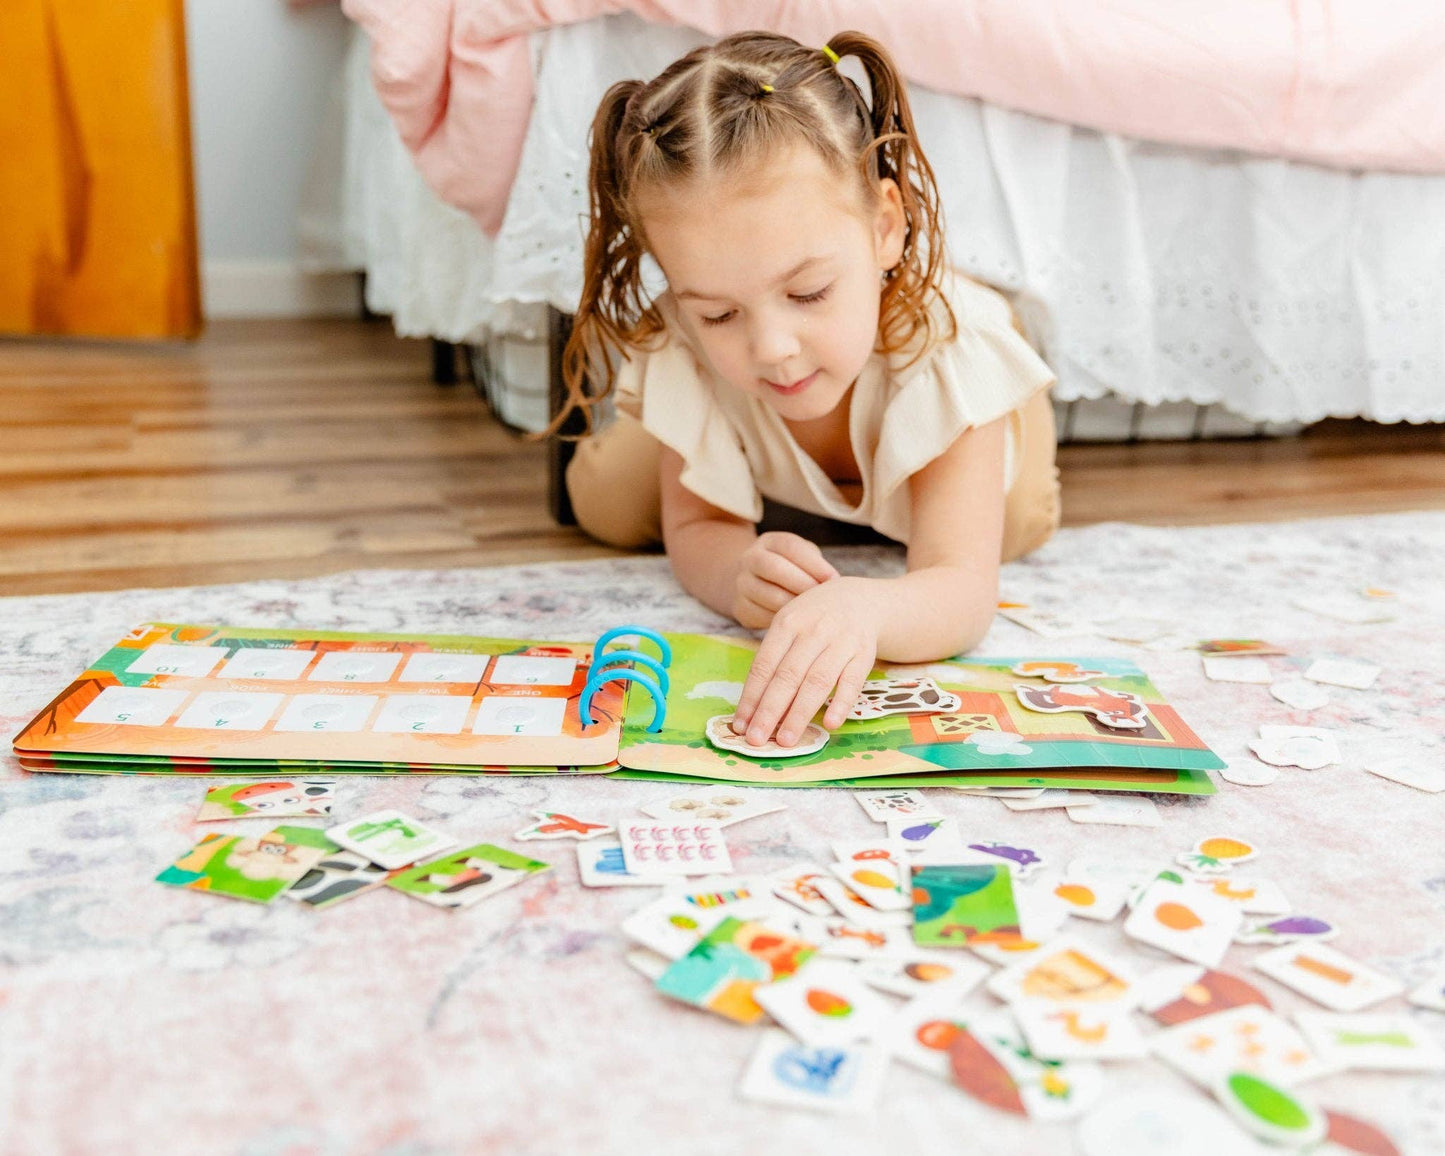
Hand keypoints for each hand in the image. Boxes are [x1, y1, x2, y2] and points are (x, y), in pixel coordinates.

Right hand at [731, 532, 839, 630]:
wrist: (754, 584)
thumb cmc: (791, 569)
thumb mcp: (801, 557)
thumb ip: (815, 564)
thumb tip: (834, 583)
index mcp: (769, 542)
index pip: (790, 546)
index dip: (813, 563)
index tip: (833, 578)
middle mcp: (750, 558)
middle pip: (774, 568)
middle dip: (803, 584)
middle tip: (822, 597)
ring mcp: (742, 584)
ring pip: (769, 595)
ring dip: (795, 605)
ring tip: (813, 611)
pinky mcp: (740, 608)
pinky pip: (763, 616)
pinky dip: (783, 620)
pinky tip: (798, 621)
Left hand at [732, 577, 880, 746]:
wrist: (859, 599)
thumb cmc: (813, 619)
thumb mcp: (789, 624)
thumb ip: (774, 660)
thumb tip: (754, 707)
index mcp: (787, 622)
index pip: (764, 665)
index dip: (751, 697)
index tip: (740, 724)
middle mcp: (813, 631)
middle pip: (787, 676)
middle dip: (769, 711)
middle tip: (756, 739)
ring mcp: (840, 642)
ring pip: (817, 681)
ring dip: (799, 713)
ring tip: (786, 740)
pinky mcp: (864, 654)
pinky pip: (852, 682)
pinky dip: (841, 703)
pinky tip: (830, 724)